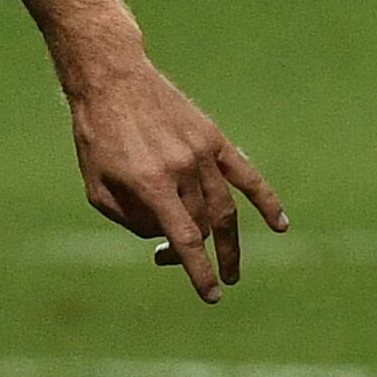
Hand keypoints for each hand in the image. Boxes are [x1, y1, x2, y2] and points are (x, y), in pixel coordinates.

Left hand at [63, 51, 285, 297]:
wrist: (113, 81)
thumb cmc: (97, 138)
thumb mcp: (96, 189)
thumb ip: (131, 220)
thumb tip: (164, 237)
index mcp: (150, 183)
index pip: (184, 238)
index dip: (199, 271)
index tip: (212, 295)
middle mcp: (182, 169)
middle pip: (202, 225)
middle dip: (191, 251)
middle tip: (170, 259)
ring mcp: (202, 153)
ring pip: (223, 208)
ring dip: (227, 242)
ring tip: (231, 268)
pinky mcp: (213, 139)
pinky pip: (246, 175)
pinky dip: (265, 200)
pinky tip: (280, 223)